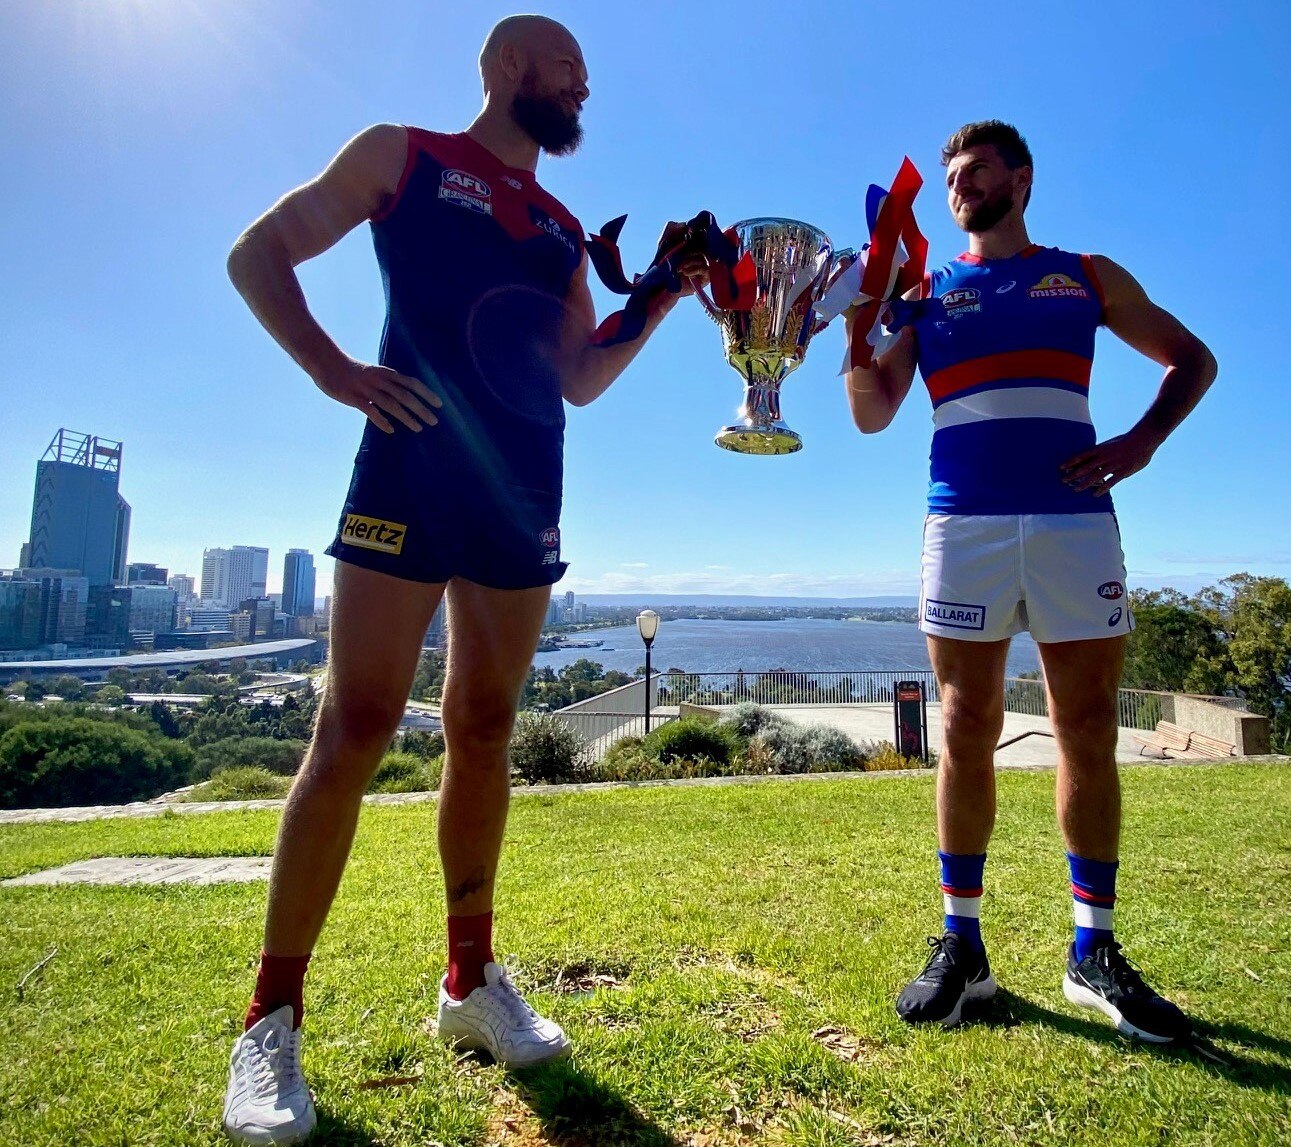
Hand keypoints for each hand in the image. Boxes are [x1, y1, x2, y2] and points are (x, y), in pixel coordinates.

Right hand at [313, 357, 440, 432]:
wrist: (327, 364)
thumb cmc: (354, 371)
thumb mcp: (375, 373)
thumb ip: (390, 383)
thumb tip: (406, 396)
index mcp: (386, 373)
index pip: (411, 383)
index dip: (426, 393)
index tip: (439, 404)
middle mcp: (379, 380)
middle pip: (405, 396)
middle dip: (421, 409)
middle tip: (434, 421)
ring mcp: (367, 389)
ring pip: (391, 404)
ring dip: (406, 417)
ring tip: (418, 428)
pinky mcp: (354, 397)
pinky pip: (370, 411)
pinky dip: (381, 420)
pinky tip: (391, 430)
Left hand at [655, 220, 709, 298]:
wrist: (661, 286)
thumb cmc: (662, 265)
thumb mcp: (663, 244)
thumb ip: (670, 230)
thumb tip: (684, 224)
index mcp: (693, 243)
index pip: (701, 233)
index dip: (695, 233)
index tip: (685, 237)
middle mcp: (701, 253)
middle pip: (705, 244)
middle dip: (691, 249)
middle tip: (680, 254)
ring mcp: (704, 264)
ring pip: (704, 256)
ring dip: (690, 261)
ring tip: (679, 268)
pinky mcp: (706, 277)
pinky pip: (706, 268)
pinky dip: (695, 269)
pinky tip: (685, 272)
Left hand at [1061, 430, 1157, 495]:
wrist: (1144, 439)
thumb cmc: (1127, 441)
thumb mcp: (1111, 444)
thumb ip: (1102, 452)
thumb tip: (1091, 458)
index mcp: (1101, 448)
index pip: (1082, 456)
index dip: (1071, 462)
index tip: (1061, 467)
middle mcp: (1105, 457)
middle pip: (1085, 467)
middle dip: (1073, 474)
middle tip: (1063, 480)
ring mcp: (1114, 464)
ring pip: (1096, 476)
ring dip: (1084, 483)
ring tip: (1075, 489)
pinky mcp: (1123, 471)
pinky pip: (1111, 482)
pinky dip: (1102, 489)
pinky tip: (1095, 494)